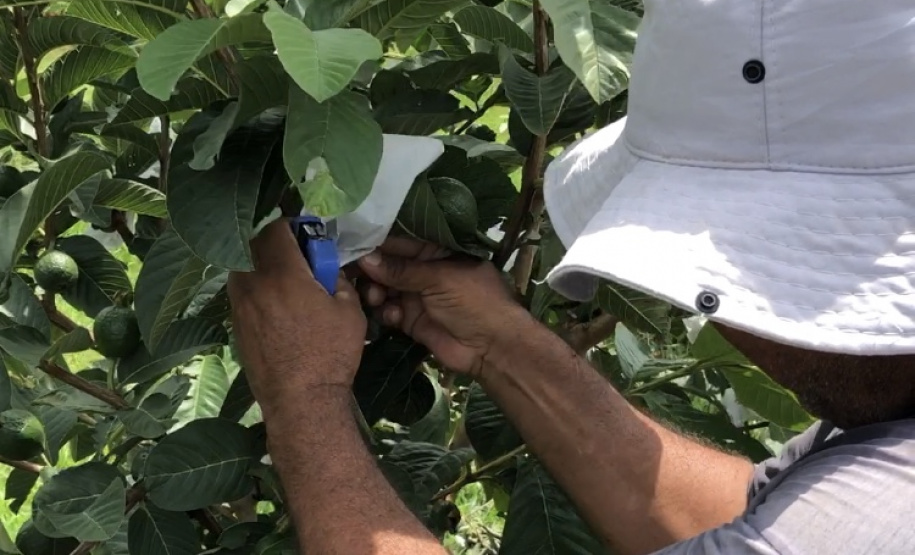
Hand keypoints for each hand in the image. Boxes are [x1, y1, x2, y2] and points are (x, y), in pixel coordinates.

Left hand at [227, 220, 366, 419]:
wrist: (300, 400)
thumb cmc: (330, 354)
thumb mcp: (349, 310)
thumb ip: (337, 279)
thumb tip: (326, 269)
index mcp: (282, 274)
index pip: (275, 228)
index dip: (290, 224)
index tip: (306, 232)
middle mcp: (252, 283)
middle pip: (253, 243)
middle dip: (274, 241)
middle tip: (298, 255)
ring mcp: (238, 305)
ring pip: (243, 266)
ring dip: (263, 264)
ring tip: (287, 281)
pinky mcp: (235, 324)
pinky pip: (242, 291)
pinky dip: (257, 287)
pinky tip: (278, 305)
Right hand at [355, 236, 527, 376]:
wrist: (491, 347)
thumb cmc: (474, 301)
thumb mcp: (439, 279)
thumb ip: (401, 270)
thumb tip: (365, 258)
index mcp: (437, 252)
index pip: (401, 242)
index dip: (377, 244)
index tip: (351, 245)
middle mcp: (425, 271)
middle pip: (388, 266)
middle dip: (371, 271)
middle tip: (351, 275)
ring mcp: (417, 296)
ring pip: (385, 289)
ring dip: (376, 292)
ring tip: (375, 298)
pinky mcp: (412, 321)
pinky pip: (389, 311)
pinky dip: (387, 313)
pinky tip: (393, 317)